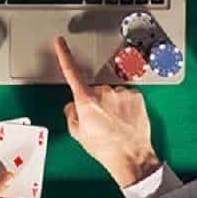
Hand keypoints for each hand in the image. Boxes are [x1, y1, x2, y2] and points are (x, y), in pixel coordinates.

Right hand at [55, 37, 160, 187]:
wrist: (131, 156)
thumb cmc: (106, 148)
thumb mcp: (78, 134)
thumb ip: (71, 114)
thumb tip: (72, 106)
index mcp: (86, 100)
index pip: (71, 72)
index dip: (64, 55)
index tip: (60, 42)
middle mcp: (103, 92)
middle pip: (94, 90)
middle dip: (95, 102)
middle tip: (100, 122)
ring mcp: (121, 93)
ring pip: (111, 94)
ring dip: (111, 105)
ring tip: (114, 124)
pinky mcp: (136, 95)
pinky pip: (125, 96)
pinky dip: (124, 106)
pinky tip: (125, 119)